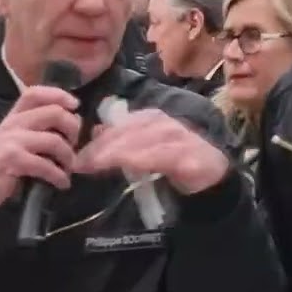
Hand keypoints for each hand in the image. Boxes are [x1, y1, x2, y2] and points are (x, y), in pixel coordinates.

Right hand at [0, 86, 81, 218]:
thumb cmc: (3, 165)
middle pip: (54, 113)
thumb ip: (40, 129)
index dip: (58, 95)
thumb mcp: (18, 141)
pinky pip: (45, 164)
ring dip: (68, 157)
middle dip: (73, 130)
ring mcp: (10, 140)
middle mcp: (12, 123)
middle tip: (74, 146)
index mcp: (14, 116)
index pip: (35, 93)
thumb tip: (74, 121)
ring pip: (54, 140)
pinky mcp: (10, 159)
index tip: (75, 106)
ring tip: (68, 168)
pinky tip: (62, 182)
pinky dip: (59, 176)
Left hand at [73, 109, 229, 194]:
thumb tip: (95, 130)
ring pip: (146, 142)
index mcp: (153, 119)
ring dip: (120, 153)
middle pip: (130, 133)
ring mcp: (180, 139)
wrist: (212, 173)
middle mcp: (166, 124)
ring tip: (99, 165)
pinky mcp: (192, 157)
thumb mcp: (144, 146)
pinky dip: (149, 159)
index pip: (120, 126)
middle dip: (104, 148)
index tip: (78, 158)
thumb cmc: (175, 159)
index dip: (98, 142)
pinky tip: (132, 165)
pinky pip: (167, 157)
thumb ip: (122, 139)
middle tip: (82, 165)